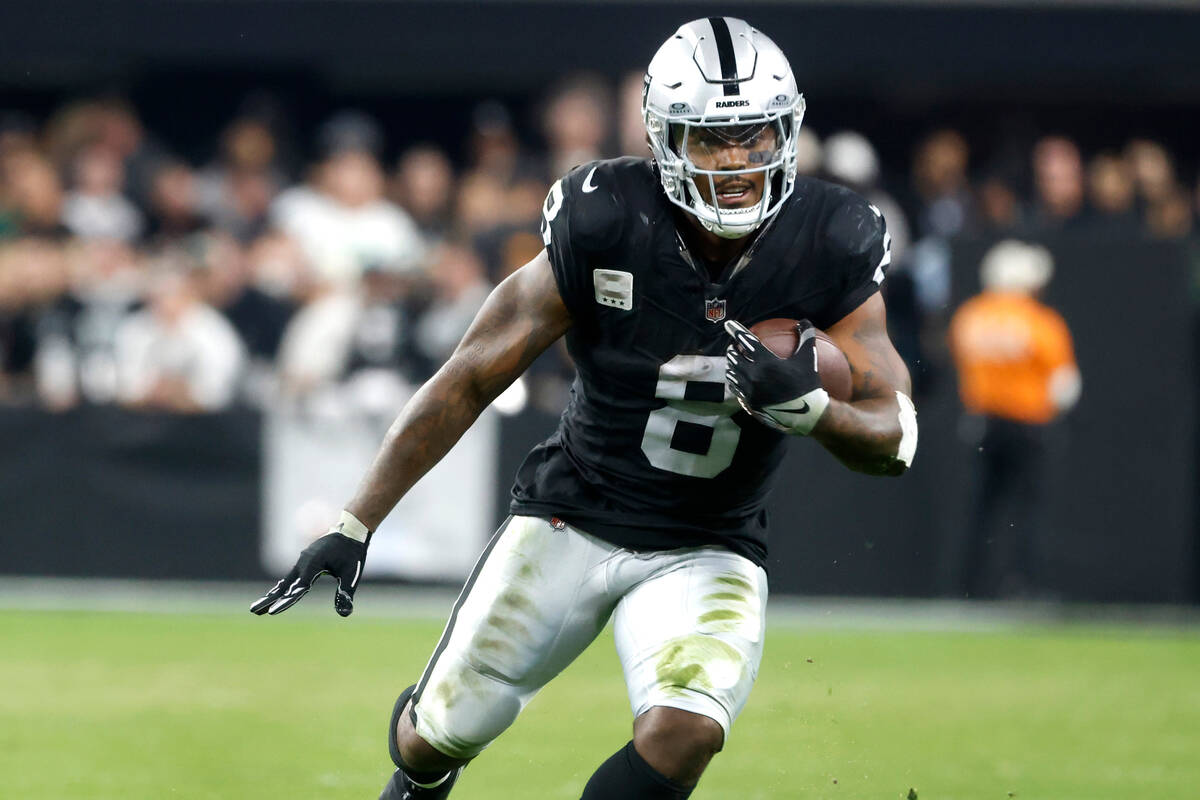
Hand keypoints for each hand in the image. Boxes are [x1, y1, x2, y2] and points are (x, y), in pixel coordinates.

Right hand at [250, 527, 369, 616]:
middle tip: (253, 611)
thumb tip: (345, 614)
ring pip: (285, 581)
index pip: (298, 588)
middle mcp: (304, 562)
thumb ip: (345, 593)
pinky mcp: (305, 562)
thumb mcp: (351, 574)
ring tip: (259, 608)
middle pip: (284, 585)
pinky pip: (290, 577)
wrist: (351, 530)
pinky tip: (275, 593)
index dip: (286, 601)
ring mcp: (303, 561)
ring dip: (272, 594)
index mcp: (314, 564)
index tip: (272, 612)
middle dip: (269, 599)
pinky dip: (282, 587)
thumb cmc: (352, 552)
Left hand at [724, 319, 829, 434]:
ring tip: (733, 360)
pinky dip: (734, 379)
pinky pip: (736, 388)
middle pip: (735, 358)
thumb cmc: (808, 383)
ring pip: (733, 373)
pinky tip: (736, 377)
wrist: (806, 413)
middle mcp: (755, 376)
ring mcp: (750, 390)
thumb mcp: (808, 358)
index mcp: (767, 363)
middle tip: (734, 345)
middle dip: (733, 349)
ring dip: (732, 364)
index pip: (747, 342)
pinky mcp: (750, 402)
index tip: (728, 324)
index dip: (737, 331)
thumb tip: (804, 321)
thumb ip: (806, 337)